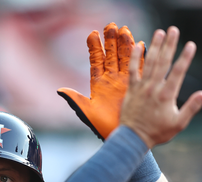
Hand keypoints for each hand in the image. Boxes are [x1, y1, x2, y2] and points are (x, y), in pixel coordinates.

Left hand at [57, 22, 144, 139]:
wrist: (122, 136)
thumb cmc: (102, 127)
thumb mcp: (87, 112)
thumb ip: (75, 100)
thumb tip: (60, 90)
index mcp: (98, 83)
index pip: (96, 61)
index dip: (94, 47)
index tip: (92, 34)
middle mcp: (112, 79)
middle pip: (111, 55)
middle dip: (111, 40)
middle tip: (110, 25)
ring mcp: (125, 81)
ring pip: (125, 58)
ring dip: (125, 44)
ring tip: (124, 30)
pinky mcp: (137, 85)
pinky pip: (139, 68)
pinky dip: (140, 57)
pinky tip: (141, 44)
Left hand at [120, 26, 201, 148]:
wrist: (134, 138)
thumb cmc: (158, 132)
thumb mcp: (179, 124)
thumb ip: (191, 108)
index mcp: (167, 95)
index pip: (178, 72)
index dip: (185, 57)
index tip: (191, 44)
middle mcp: (154, 88)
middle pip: (163, 62)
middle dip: (169, 45)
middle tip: (174, 30)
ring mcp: (142, 87)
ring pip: (149, 62)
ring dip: (154, 46)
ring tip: (160, 32)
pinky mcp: (131, 89)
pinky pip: (132, 70)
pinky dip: (134, 57)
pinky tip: (138, 45)